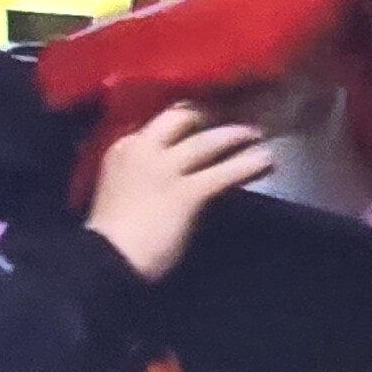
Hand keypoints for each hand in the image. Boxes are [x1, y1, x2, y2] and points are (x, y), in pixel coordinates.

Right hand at [84, 104, 277, 281]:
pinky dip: (247, 165)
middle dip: (212, 113)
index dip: (188, 112)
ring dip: (237, 135)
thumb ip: (143, 168)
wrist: (104, 262)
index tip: (207, 110)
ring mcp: (165, 169)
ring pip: (207, 141)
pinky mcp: (185, 193)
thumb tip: (177, 164)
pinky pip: (223, 173)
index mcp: (125, 146)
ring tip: (258, 135)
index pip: (161, 117)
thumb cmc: (111, 233)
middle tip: (236, 114)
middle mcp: (144, 149)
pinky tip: (266, 162)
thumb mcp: (121, 184)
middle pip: (184, 116)